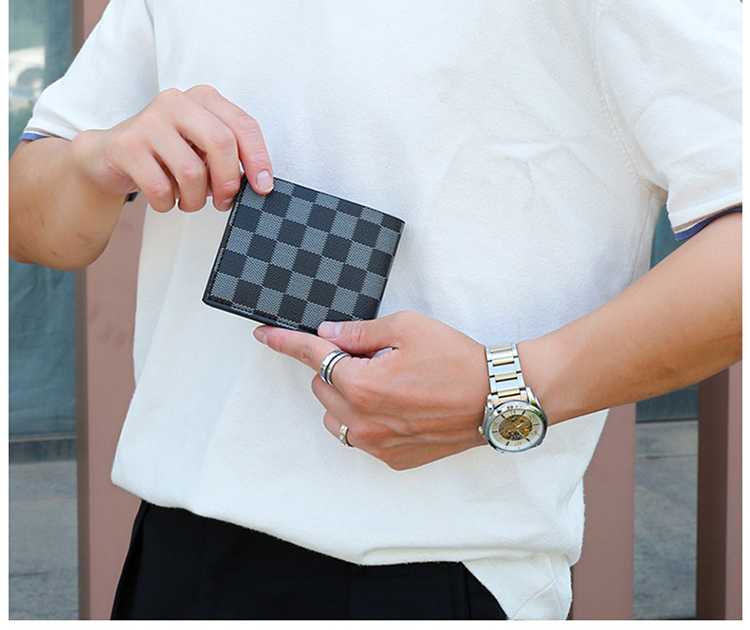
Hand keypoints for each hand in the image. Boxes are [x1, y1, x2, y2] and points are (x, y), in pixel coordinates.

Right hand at [70, 85, 272, 211]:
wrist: (108, 156)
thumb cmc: (166, 155)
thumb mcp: (202, 149)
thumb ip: (229, 156)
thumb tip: (258, 184)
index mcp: (203, 98)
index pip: (243, 125)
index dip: (258, 159)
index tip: (263, 187)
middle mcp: (176, 101)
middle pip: (221, 143)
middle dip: (228, 181)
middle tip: (224, 201)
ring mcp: (149, 120)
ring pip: (191, 171)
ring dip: (196, 199)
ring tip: (190, 201)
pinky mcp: (126, 145)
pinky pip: (161, 187)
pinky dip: (168, 203)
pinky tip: (165, 199)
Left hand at [254, 311, 489, 469]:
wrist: (494, 397)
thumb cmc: (455, 358)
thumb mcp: (406, 328)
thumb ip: (358, 333)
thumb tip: (327, 335)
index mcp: (361, 385)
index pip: (311, 357)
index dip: (285, 342)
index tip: (263, 335)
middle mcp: (362, 421)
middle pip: (323, 386)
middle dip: (338, 367)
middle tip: (376, 357)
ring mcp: (376, 445)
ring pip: (335, 415)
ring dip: (346, 396)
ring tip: (386, 383)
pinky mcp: (391, 458)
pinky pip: (358, 435)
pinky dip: (365, 417)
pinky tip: (397, 405)